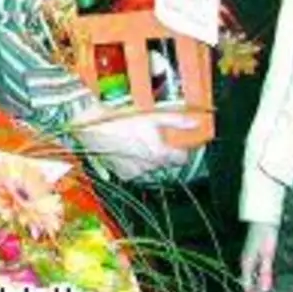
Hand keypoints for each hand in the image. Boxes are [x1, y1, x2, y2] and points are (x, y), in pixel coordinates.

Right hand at [71, 107, 195, 180]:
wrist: (95, 129)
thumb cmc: (124, 120)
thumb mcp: (153, 116)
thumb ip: (177, 121)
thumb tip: (197, 122)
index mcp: (160, 154)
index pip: (181, 159)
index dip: (181, 151)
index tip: (179, 144)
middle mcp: (151, 167)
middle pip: (166, 163)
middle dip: (163, 154)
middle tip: (155, 140)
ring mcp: (136, 173)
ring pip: (151, 169)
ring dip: (150, 160)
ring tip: (140, 144)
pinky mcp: (124, 175)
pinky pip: (136, 172)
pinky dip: (136, 165)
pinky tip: (130, 152)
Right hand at [240, 222, 277, 291]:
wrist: (265, 215)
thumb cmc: (267, 234)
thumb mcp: (268, 254)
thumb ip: (266, 272)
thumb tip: (265, 291)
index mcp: (247, 264)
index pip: (248, 289)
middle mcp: (246, 263)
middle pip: (250, 286)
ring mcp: (250, 259)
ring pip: (253, 281)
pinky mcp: (255, 255)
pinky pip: (257, 274)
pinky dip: (263, 283)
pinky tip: (272, 285)